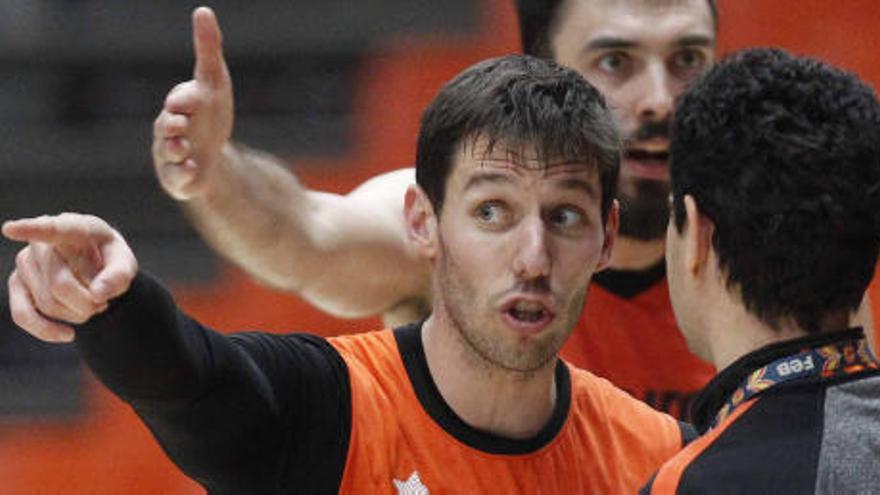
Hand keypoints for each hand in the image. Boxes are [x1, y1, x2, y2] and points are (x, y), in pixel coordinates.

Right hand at [3, 214, 137, 342]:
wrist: (97, 268)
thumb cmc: (110, 260)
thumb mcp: (125, 264)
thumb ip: (119, 275)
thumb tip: (97, 293)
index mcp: (75, 228)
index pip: (54, 229)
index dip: (32, 229)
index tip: (10, 229)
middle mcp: (43, 242)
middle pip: (59, 284)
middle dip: (87, 303)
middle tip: (103, 302)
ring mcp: (25, 262)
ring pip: (47, 303)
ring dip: (76, 314)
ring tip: (92, 304)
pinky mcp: (17, 284)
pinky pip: (23, 315)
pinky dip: (47, 330)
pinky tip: (68, 334)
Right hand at [152, 6, 233, 200]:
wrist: (213, 152)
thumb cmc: (210, 113)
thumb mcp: (214, 82)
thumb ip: (208, 49)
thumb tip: (203, 11)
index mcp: (180, 106)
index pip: (181, 100)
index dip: (183, 100)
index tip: (183, 101)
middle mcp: (170, 130)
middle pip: (167, 127)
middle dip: (172, 125)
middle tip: (178, 124)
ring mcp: (172, 155)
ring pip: (168, 153)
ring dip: (175, 150)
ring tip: (185, 150)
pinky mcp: (178, 178)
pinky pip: (176, 178)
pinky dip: (184, 176)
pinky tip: (194, 172)